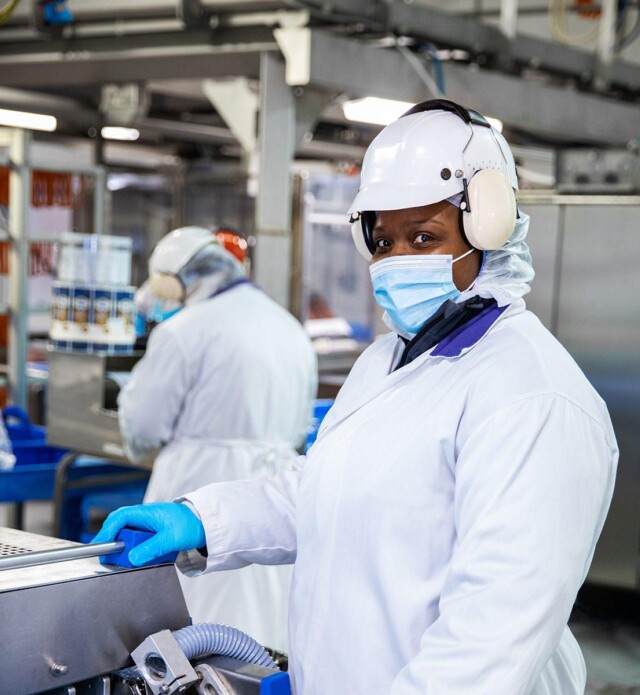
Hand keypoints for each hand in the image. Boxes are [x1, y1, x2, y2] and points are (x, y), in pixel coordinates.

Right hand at [91, 502, 205, 566]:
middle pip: (119, 525)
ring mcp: (147, 524)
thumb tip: (133, 559)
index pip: (120, 517)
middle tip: (107, 557)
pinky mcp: (151, 532)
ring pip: (127, 533)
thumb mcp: (170, 539)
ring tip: (120, 560)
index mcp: (146, 512)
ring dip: (123, 546)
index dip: (107, 530)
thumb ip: (151, 548)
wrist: (203, 524)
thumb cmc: (189, 525)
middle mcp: (144, 516)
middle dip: (111, 540)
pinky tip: (135, 558)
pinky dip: (133, 548)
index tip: (101, 545)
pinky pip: (136, 539)